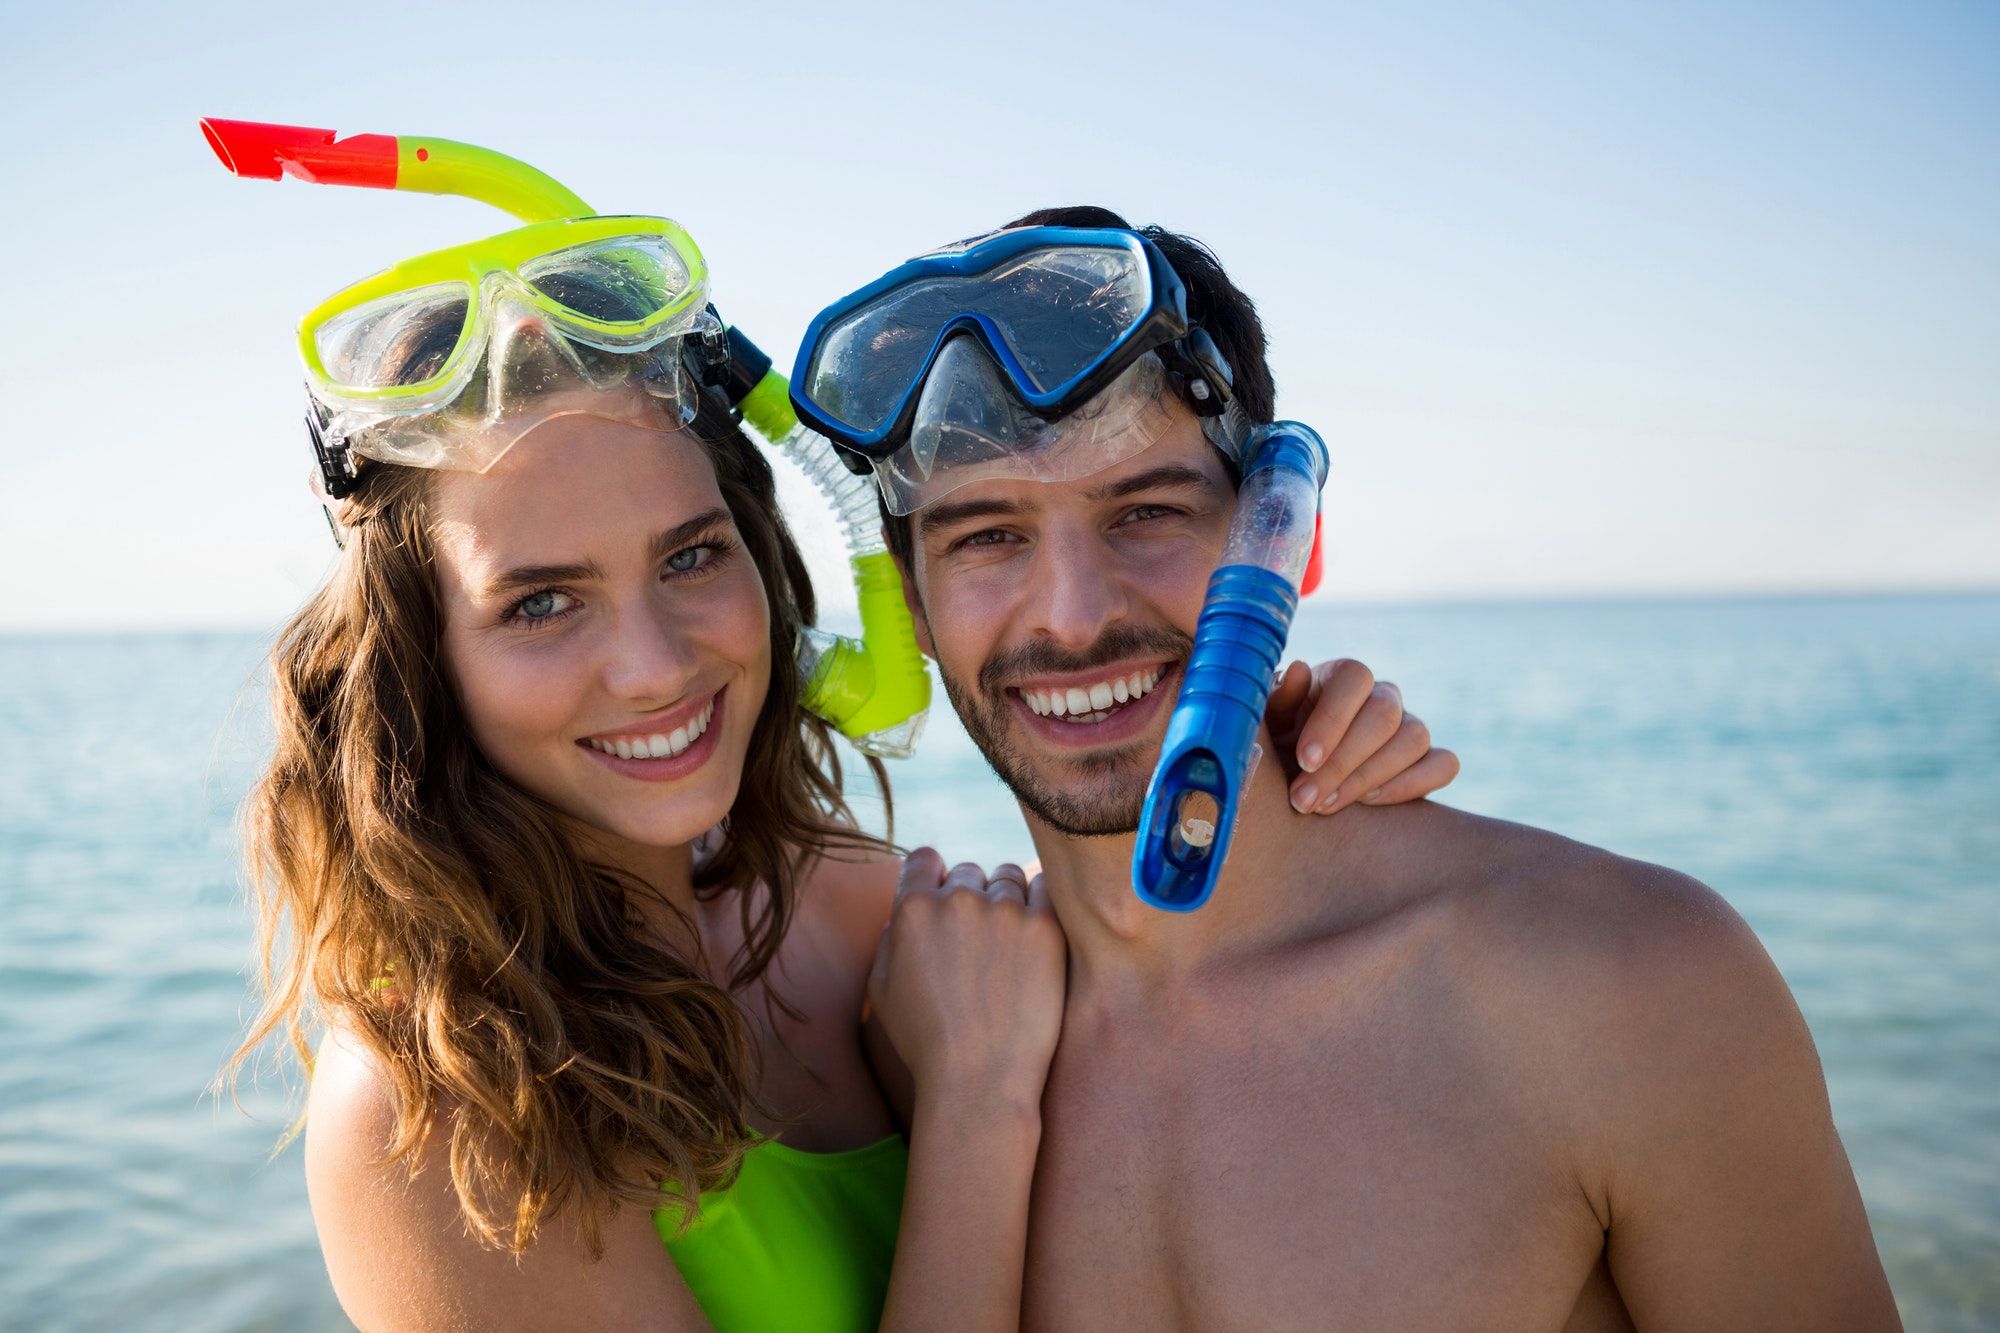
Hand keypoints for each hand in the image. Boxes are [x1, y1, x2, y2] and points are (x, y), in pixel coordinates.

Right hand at [867, 850, 1066, 1115]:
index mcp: (911, 910)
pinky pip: (1044, 889)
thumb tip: (906, 909)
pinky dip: (1039, 905)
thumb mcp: (882, 989)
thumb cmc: (926, 1043)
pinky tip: (1035, 936)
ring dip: (1007, 901)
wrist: (980, 1081)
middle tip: (978, 943)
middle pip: (968, 873)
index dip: (934, 879)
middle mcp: (957, 899)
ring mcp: (1004, 910)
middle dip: (971, 898)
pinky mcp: (1044, 926)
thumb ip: (891, 937)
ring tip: (1007, 947)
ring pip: (1007, 878)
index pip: (925, 859)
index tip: (944, 902)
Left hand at [1264, 658, 1459, 814]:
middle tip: (1305, 799)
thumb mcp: (1267, 722)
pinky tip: (1368, 803)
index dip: (1332, 720)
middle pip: (1384, 714)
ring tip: (1325, 806)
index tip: (1303, 760)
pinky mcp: (1428, 760)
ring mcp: (1410, 726)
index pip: (1354, 679)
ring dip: (1369, 777)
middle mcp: (1383, 695)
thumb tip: (1298, 669)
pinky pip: (1444, 765)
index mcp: (1343, 676)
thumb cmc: (1276, 742)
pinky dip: (1413, 785)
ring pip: (1415, 738)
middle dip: (1343, 762)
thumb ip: (1279, 698)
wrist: (1293, 778)